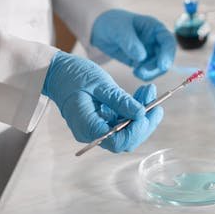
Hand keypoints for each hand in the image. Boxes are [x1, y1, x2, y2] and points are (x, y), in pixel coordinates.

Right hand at [42, 51, 162, 152]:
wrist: (56, 72)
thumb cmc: (72, 75)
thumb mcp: (99, 83)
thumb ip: (119, 100)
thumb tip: (141, 113)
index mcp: (87, 126)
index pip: (118, 141)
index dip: (137, 130)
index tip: (148, 112)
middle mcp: (92, 132)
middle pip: (126, 139)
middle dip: (144, 122)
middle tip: (157, 103)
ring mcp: (97, 127)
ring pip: (127, 130)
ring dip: (142, 113)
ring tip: (150, 91)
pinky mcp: (102, 120)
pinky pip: (123, 121)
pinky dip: (134, 109)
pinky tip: (142, 95)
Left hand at [91, 9, 175, 80]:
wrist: (100, 30)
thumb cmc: (112, 23)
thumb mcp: (119, 29)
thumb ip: (130, 42)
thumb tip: (141, 57)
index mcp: (155, 28)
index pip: (168, 41)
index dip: (168, 54)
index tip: (162, 66)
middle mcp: (156, 41)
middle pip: (166, 57)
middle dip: (158, 67)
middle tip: (143, 72)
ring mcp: (150, 52)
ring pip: (158, 67)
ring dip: (151, 73)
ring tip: (136, 72)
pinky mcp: (142, 62)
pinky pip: (148, 71)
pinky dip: (145, 75)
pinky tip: (135, 72)